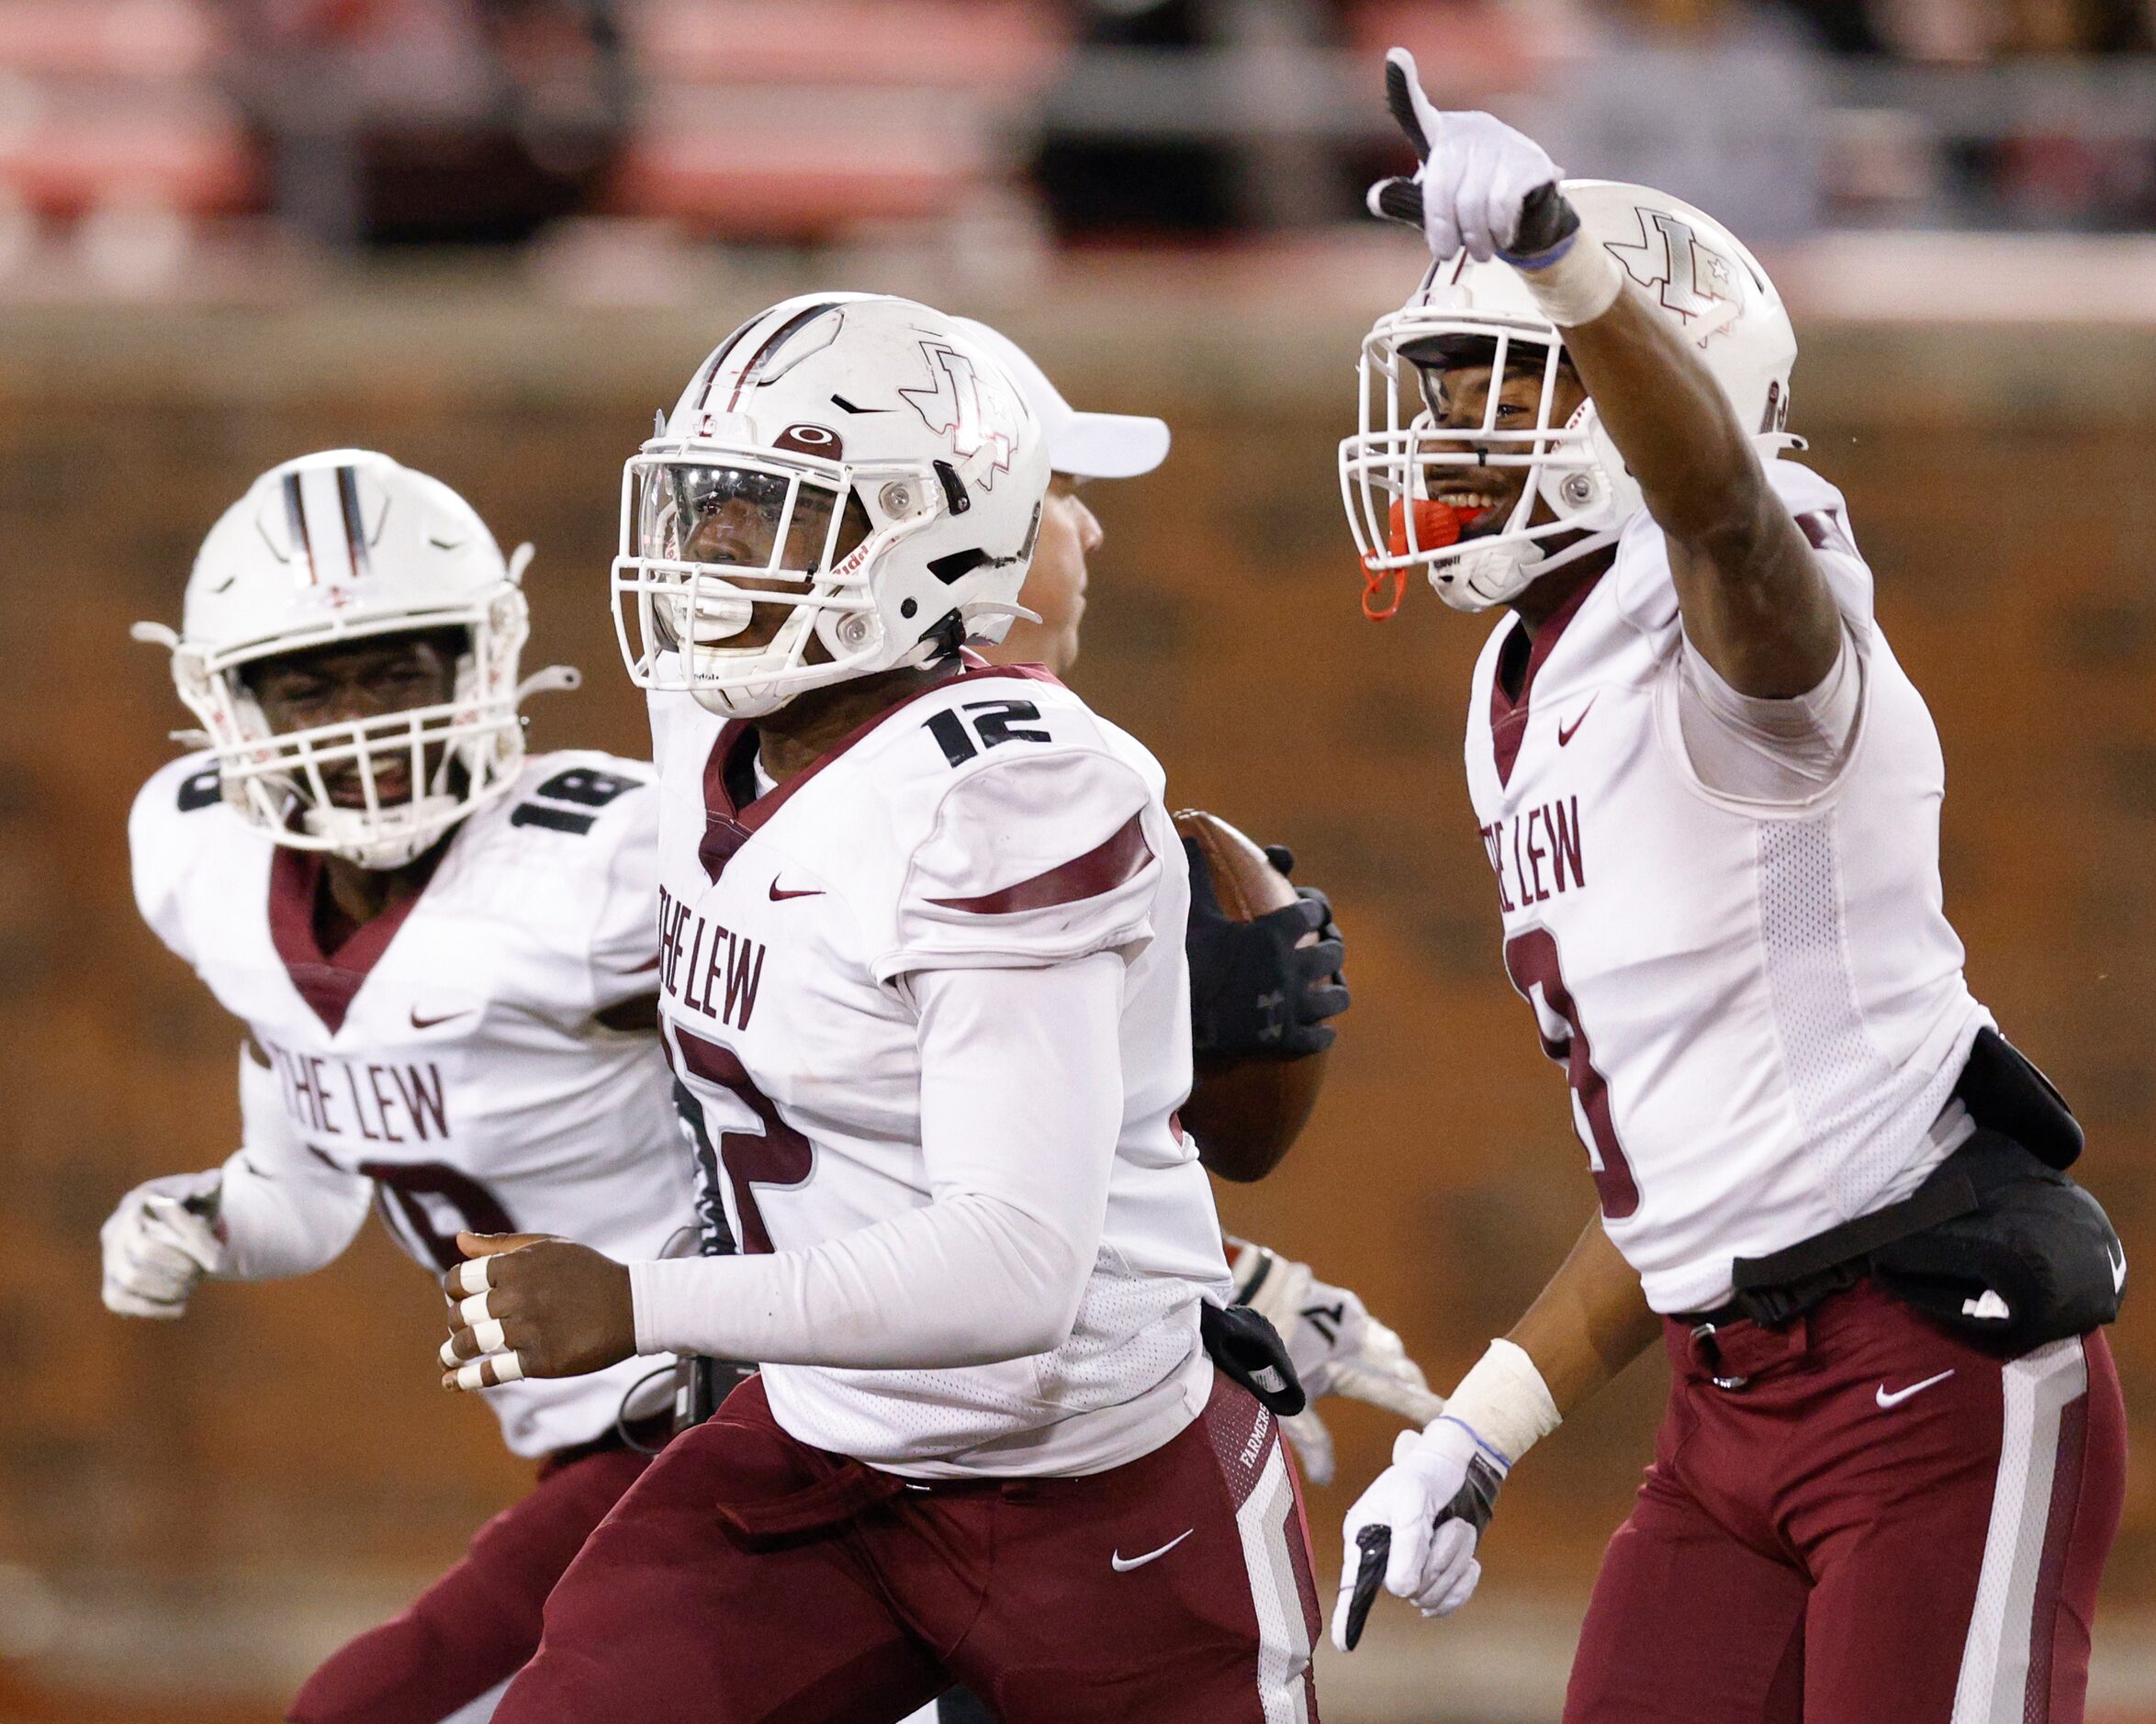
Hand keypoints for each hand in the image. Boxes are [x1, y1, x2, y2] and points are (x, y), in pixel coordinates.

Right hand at [102, 1173, 225, 1318]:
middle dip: (182, 1267)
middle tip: (203, 1274)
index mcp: (140, 1199)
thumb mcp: (206, 1193)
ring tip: (192, 1286)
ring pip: (130, 1279)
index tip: (219, 1262)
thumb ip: (211, 1185)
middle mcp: (116, 1227)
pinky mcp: (109, 1285)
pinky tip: (181, 1307)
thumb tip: (213, 1181)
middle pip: (145, 1252)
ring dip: (169, 1288)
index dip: (194, 1244)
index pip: (163, 1222)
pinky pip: (120, 1301)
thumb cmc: (196, 1208)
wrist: (178, 1232)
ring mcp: (108, 1258)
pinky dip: (153, 1308)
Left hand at [439, 1231, 635, 1390]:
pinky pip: (492, 1372)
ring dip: (451, 1352)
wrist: (632, 1305)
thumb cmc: (588, 1272)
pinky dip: (466, 1379)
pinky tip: (451, 1383)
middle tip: (461, 1327)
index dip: (453, 1291)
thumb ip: (501, 1245)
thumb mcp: (549, 1247)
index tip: (461, 1299)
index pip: (458, 1279)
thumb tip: (458, 1239)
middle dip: (454, 1322)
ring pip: (469, 1343)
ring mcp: (527, 1329)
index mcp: (515, 1265)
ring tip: (447, 1357)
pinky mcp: (539, 1360)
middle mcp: (517, 1295)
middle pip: (459, 1314)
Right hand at [1184, 841, 1349, 1062]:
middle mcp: (1293, 966)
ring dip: (1333, 991)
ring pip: (1337, 997)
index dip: (1315, 907)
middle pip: (1333, 951)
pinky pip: (1320, 1037)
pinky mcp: (1286, 1039)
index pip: (1313, 911)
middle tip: (1321, 948)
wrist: (1174, 1015)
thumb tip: (1189, 836)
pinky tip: (1315, 1030)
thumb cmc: (1186, 960)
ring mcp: (1293, 1005)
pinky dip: (1321, 1033)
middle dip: (1330, 947)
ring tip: (1325, 990)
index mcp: (1275, 932)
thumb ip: (1200, 876)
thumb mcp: (1194, 913)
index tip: (1309, 909)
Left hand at [1231, 1243, 1440, 1484]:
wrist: (1243, 1294)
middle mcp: (1355, 1337)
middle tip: (1428, 1408)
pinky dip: (1375, 1344)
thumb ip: (1309, 1438)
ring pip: (1387, 1343)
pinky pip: (1369, 1326)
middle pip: (1397, 1366)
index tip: (1446, 1416)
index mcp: (1343, 1365)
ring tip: (1404, 1383)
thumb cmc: (1257, 1355)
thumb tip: (1326, 1479)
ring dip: (1396, 1364)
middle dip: (1413, 1387)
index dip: (1420, 1406)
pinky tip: (1372, 1353)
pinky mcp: (1340, 1301)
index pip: (1391, 1391)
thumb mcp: (1281, 1400)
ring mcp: (1349, 1316)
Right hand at [1334, 1416, 1506, 1650]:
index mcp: (1364, 1536)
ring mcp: (1412, 1571)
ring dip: (1455, 1561)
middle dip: (1438, 1559)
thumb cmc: (1426, 1475)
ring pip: (1435, 1596)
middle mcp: (1384, 1559)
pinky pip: (1451, 1601)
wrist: (1459, 1469)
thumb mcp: (1411, 1500)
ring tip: (1455, 1529)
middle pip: (1411, 1590)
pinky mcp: (1436, 1578)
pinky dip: (1465, 1580)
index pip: (1353, 1583)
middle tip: (1444, 1526)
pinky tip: (1470, 1560)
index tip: (1344, 1646)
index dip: (1348, 1616)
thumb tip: (1401, 1591)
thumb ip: (1406, 1544)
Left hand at [1366, 47, 1567, 263]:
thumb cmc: (1468, 205)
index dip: (1403, 85)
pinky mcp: (1529, 161)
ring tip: (1479, 251)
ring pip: (1474, 202)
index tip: (1395, 57)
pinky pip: (1502, 205)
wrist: (1527, 212)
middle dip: (1444, 231)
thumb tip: (1375, 198)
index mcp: (1438, 137)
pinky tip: (1501, 236)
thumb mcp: (1431, 207)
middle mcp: (1469, 130)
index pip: (1415, 110)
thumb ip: (1404, 202)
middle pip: (1442, 188)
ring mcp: (1502, 142)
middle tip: (1448, 253)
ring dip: (1474, 238)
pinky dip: (1498, 230)